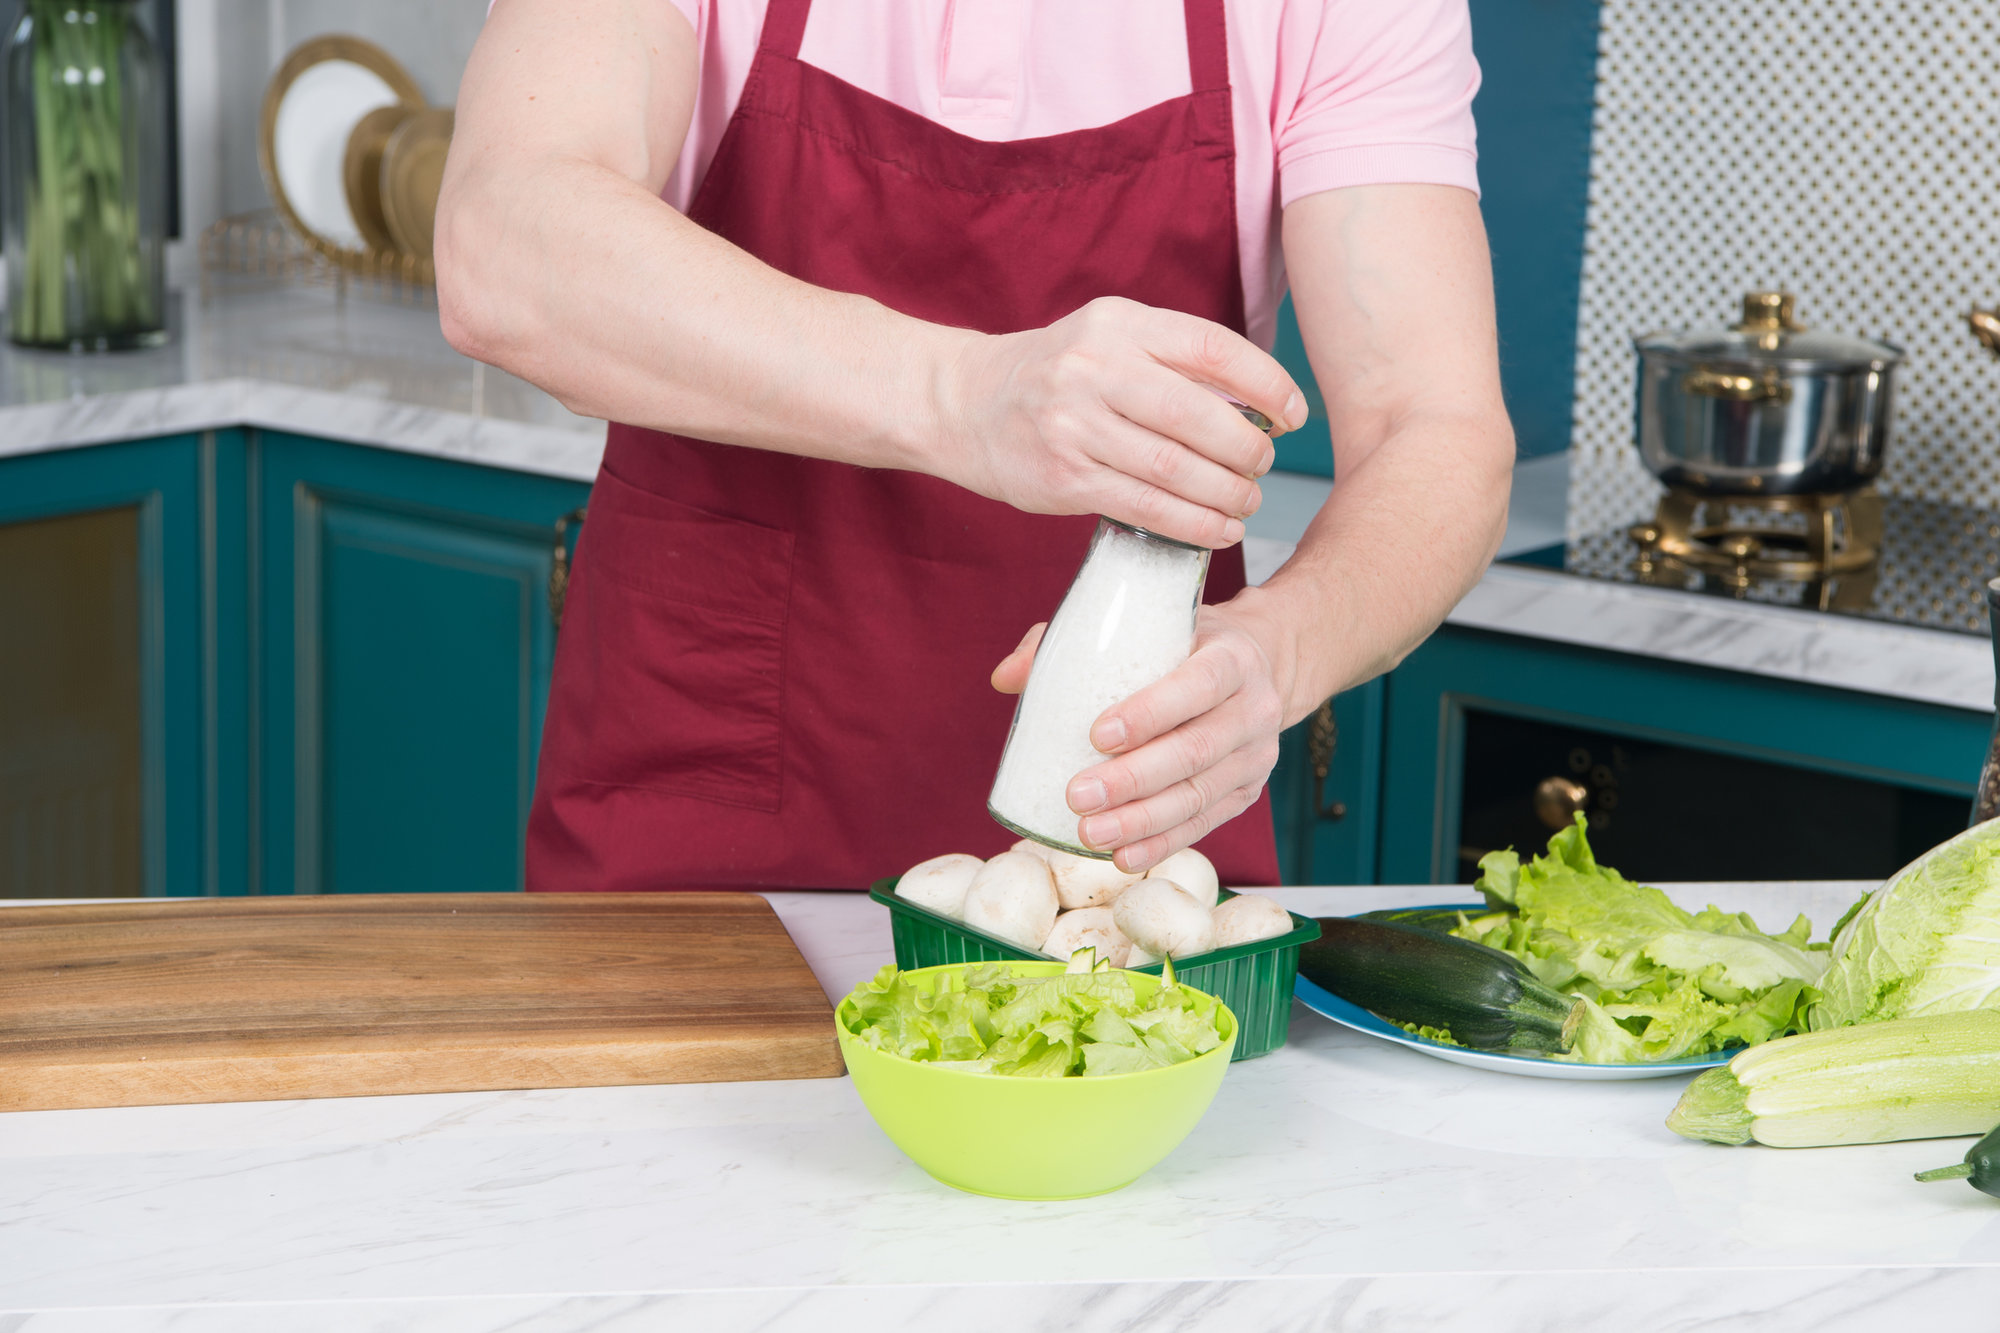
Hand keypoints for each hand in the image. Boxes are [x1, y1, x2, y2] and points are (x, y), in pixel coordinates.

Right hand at [935, 296, 1306, 548]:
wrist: (962, 403)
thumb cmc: (1055, 374)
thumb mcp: (1109, 339)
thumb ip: (1171, 360)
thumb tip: (1258, 405)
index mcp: (1119, 324)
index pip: (1211, 348)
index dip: (1266, 384)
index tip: (1292, 415)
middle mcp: (1094, 369)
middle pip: (1198, 415)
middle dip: (1248, 449)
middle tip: (1263, 465)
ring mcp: (1075, 426)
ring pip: (1175, 468)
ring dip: (1227, 493)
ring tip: (1247, 502)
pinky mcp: (1064, 479)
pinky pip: (1146, 508)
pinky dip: (1194, 524)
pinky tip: (1220, 529)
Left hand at [991, 598, 1293, 870]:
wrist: (1257, 667)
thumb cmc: (1183, 645)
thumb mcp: (1145, 628)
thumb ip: (1074, 645)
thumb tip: (1005, 677)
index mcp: (1233, 657)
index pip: (1197, 684)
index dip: (1150, 712)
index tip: (1096, 735)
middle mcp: (1254, 707)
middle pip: (1195, 750)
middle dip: (1133, 780)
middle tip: (1078, 796)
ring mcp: (1256, 756)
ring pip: (1198, 795)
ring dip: (1142, 821)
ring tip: (1089, 833)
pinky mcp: (1246, 792)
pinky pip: (1204, 823)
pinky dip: (1162, 843)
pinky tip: (1124, 857)